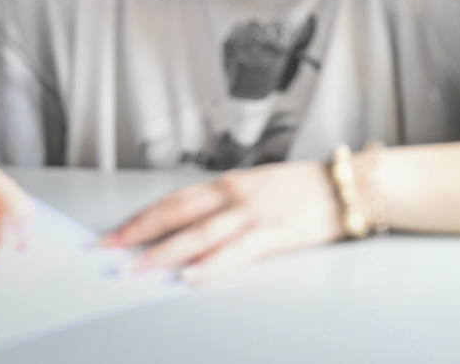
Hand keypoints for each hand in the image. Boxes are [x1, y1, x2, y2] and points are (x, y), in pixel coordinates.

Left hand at [104, 160, 342, 284]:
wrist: (351, 185)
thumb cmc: (310, 188)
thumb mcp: (263, 186)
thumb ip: (232, 202)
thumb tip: (197, 224)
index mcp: (232, 183)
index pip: (177, 200)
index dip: (144, 216)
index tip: (117, 232)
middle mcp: (237, 195)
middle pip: (178, 213)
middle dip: (139, 232)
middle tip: (108, 250)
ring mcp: (254, 213)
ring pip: (199, 234)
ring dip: (164, 252)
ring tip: (137, 268)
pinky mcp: (274, 233)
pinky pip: (235, 252)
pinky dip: (211, 264)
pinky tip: (190, 276)